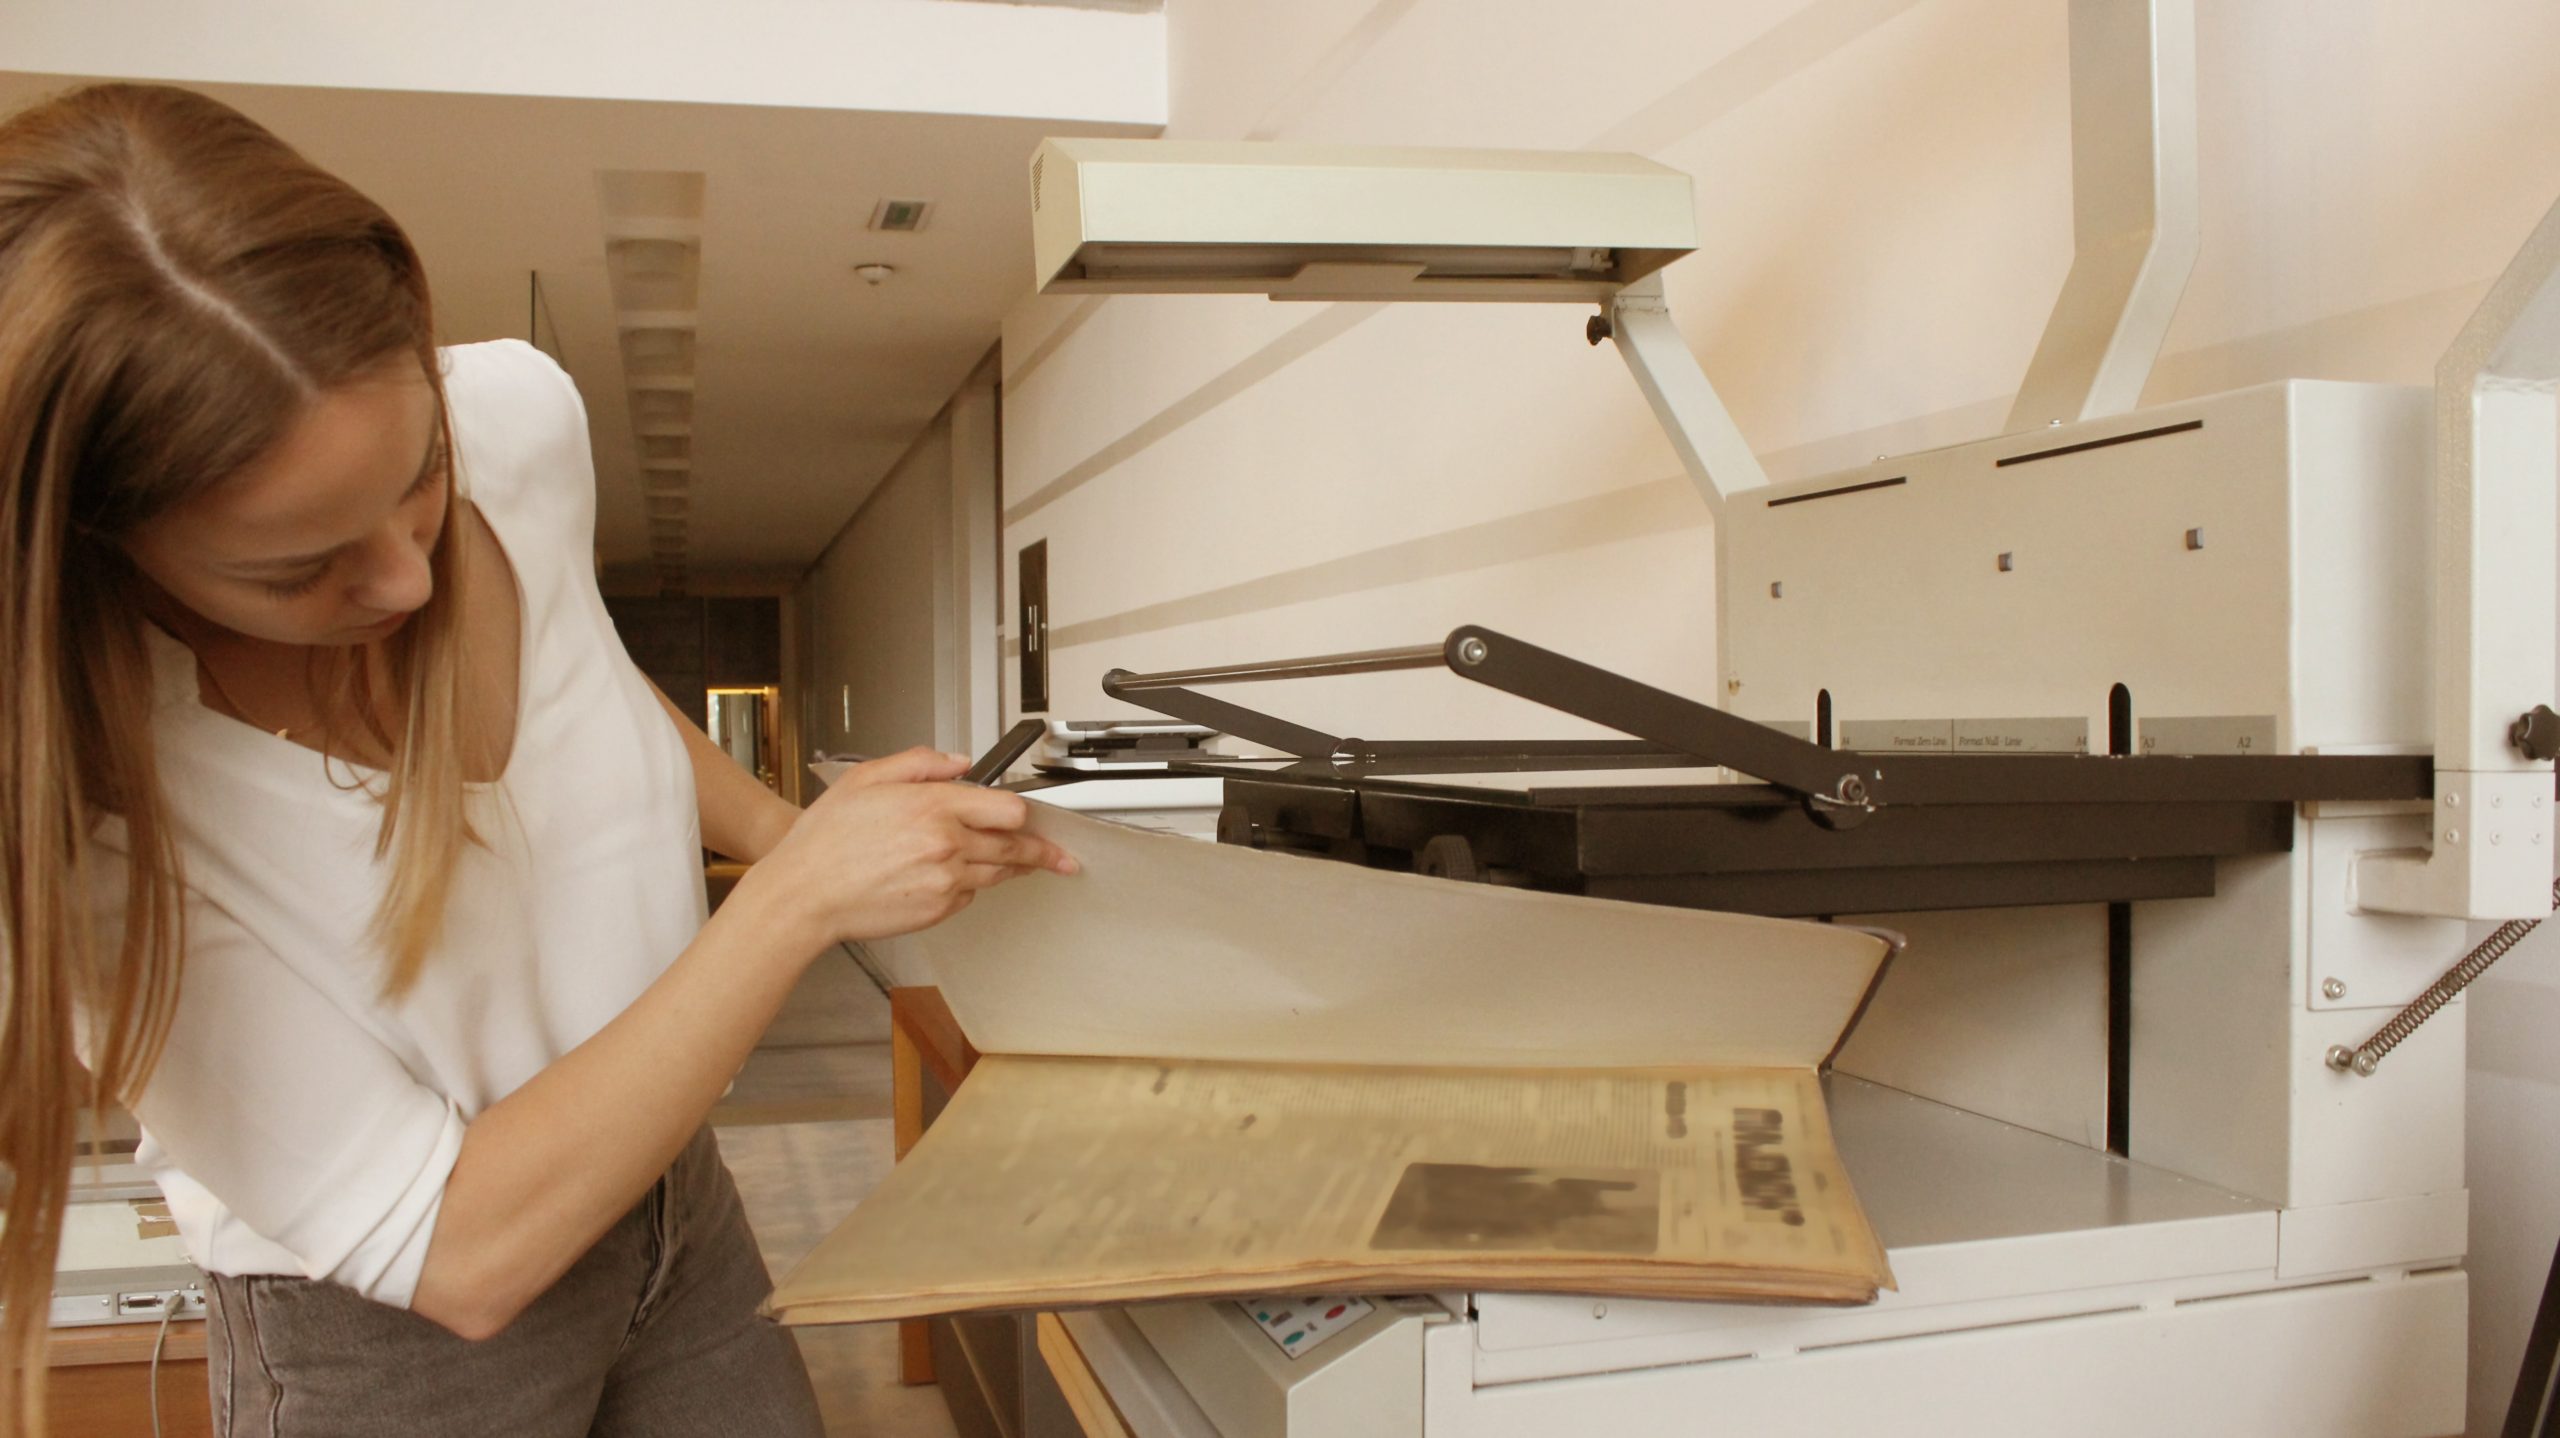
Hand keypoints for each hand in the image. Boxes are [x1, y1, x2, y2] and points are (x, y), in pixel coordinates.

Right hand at [743, 747, 1077, 949]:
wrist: (803, 895)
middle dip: (1043, 851)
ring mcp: (945, 881)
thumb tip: (960, 763)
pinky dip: (968, 884)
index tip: (1037, 819)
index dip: (1025, 814)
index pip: (1007, 809)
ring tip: (1026, 865)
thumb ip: (920, 763)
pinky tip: (951, 876)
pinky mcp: (937, 910)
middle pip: (1015, 846)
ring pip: (998, 873)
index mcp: (932, 806)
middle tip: (1062, 857)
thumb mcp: (866, 778)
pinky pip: (969, 894)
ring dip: (1012, 868)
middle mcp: (946, 844)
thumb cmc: (826, 839)